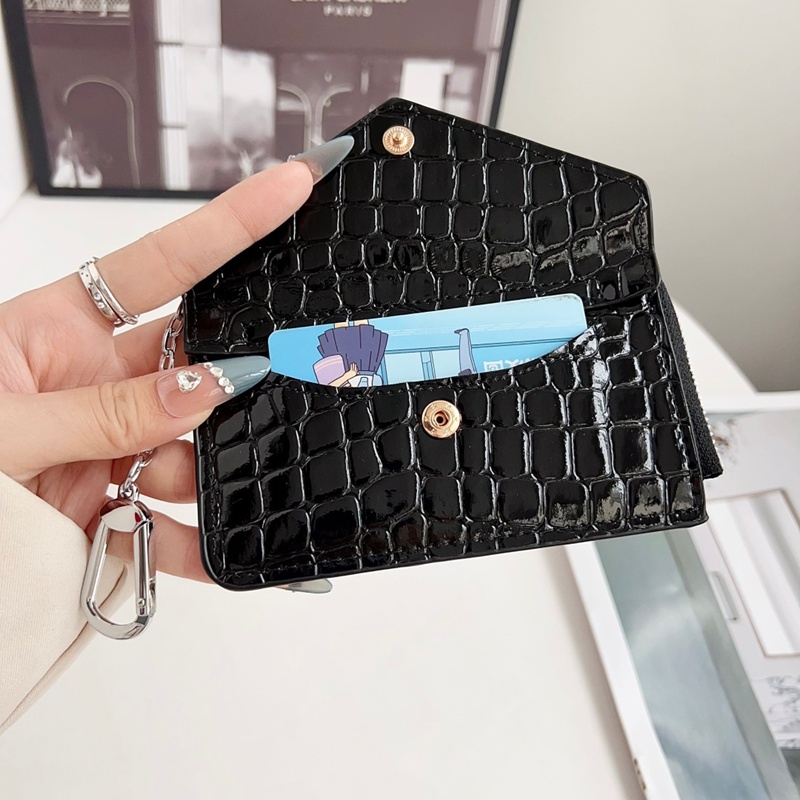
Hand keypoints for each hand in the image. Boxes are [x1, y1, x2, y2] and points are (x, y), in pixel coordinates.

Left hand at [0, 160, 315, 581]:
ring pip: (193, 446)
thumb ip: (103, 411)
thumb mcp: (1, 425)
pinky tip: (224, 556)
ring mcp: (110, 446)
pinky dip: (200, 544)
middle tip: (284, 372)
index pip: (161, 264)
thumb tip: (201, 390)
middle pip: (193, 364)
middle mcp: (94, 382)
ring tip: (196, 484)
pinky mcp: (116, 505)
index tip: (293, 184)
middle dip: (238, 372)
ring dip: (209, 467)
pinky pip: (172, 523)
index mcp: (56, 330)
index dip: (230, 223)